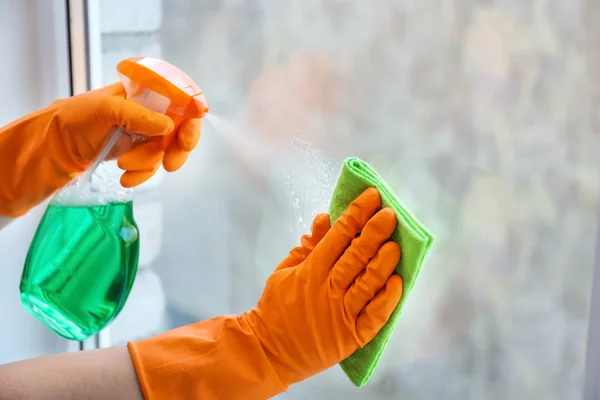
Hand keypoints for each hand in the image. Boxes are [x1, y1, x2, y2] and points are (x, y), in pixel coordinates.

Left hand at [0, 83, 202, 216]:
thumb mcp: (105, 110)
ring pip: (167, 150)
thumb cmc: (76, 117)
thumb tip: (169, 126)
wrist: (53, 146)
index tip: (187, 133)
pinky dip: (143, 174)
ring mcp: (145, 132)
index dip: (192, 113)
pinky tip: (126, 179)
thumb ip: (138, 115)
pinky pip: (153, 165)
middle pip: (182, 127)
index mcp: (145, 91)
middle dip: (178, 147)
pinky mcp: (138, 153)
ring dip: (149, 162)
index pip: (180, 97)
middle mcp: (150, 110)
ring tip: (124, 166)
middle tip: (171, 163)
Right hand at [127, 188, 402, 398]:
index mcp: (310, 271)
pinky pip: (375, 316)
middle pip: (357, 255)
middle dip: (374, 231)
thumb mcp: (283, 272)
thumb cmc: (275, 308)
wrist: (268, 351)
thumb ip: (308, 246)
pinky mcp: (350, 337)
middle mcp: (327, 290)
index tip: (371, 196)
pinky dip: (388, 299)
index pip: (339, 235)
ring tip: (395, 244)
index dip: (356, 213)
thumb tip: (325, 217)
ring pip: (369, 282)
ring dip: (384, 261)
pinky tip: (397, 282)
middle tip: (390, 214)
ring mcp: (340, 314)